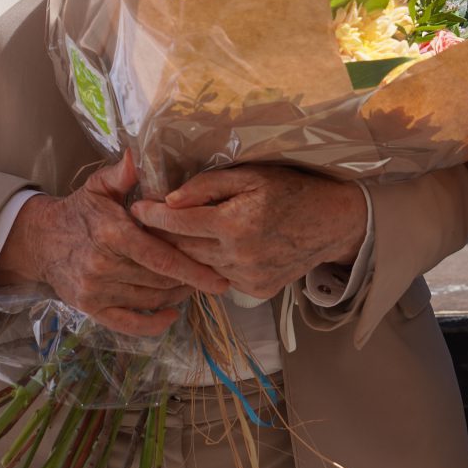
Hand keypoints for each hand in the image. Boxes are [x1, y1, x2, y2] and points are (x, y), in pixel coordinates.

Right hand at [0, 153, 228, 337]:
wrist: (40, 240)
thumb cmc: (79, 210)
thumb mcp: (100, 186)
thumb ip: (124, 173)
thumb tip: (140, 154)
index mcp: (113, 234)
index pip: (162, 257)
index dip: (193, 269)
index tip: (219, 277)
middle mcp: (104, 266)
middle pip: (160, 280)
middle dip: (189, 280)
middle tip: (210, 276)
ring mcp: (96, 291)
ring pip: (150, 300)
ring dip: (175, 296)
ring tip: (191, 286)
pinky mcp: (90, 309)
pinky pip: (128, 324)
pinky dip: (153, 324)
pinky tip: (170, 314)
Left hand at [131, 166, 367, 300]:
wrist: (332, 222)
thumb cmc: (291, 189)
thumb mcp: (250, 176)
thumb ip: (207, 187)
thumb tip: (169, 200)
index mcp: (234, 224)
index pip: (178, 223)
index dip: (152, 215)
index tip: (134, 208)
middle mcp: (237, 257)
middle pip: (182, 250)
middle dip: (162, 237)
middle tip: (144, 223)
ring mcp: (247, 279)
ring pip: (198, 267)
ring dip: (183, 253)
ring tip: (171, 237)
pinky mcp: (255, 291)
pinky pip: (220, 277)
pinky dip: (211, 265)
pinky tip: (212, 250)